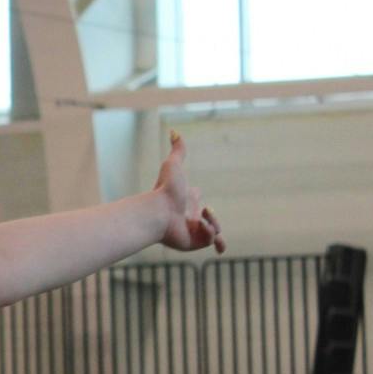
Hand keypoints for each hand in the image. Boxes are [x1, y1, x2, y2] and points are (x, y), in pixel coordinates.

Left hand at [153, 131, 225, 254]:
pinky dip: (211, 232)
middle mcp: (189, 217)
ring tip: (202, 217)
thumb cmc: (164, 190)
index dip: (198, 197)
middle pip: (210, 219)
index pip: (197, 199)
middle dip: (213, 218)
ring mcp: (192, 231)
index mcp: (186, 201)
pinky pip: (212, 240)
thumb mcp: (173, 165)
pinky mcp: (194, 243)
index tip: (197, 194)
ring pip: (215, 230)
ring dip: (214, 222)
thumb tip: (173, 130)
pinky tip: (201, 225)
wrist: (157, 213)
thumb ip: (178, 149)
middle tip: (205, 212)